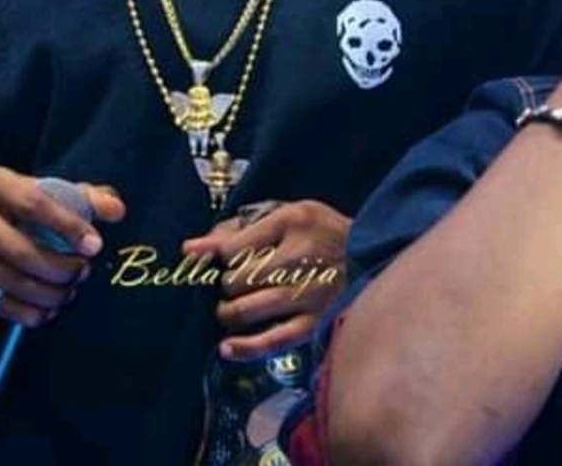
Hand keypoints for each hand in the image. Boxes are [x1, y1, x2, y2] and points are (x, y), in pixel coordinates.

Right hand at [0, 166, 124, 326]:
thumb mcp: (53, 192)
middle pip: (20, 250)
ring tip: (70, 290)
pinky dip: (28, 312)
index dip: (68, 226)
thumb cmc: (25, 207)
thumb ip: (89, 198)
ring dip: (48, 293)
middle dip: (60, 268)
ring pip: (11, 281)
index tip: (95, 246)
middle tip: (83, 272)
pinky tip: (49, 308)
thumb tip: (116, 210)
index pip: (34, 204)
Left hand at [183, 200, 349, 361]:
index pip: (232, 248)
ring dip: (230, 311)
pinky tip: (227, 347)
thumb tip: (189, 249)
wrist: (372, 255)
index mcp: (291, 221)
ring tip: (233, 307)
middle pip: (236, 280)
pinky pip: (273, 340)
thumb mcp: (284, 213)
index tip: (219, 260)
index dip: (217, 257)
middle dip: (227, 284)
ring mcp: (307, 294)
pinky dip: (245, 347)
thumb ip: (238, 227)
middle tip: (235, 283)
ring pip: (246, 310)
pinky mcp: (315, 323)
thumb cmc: (319, 231)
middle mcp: (298, 257)